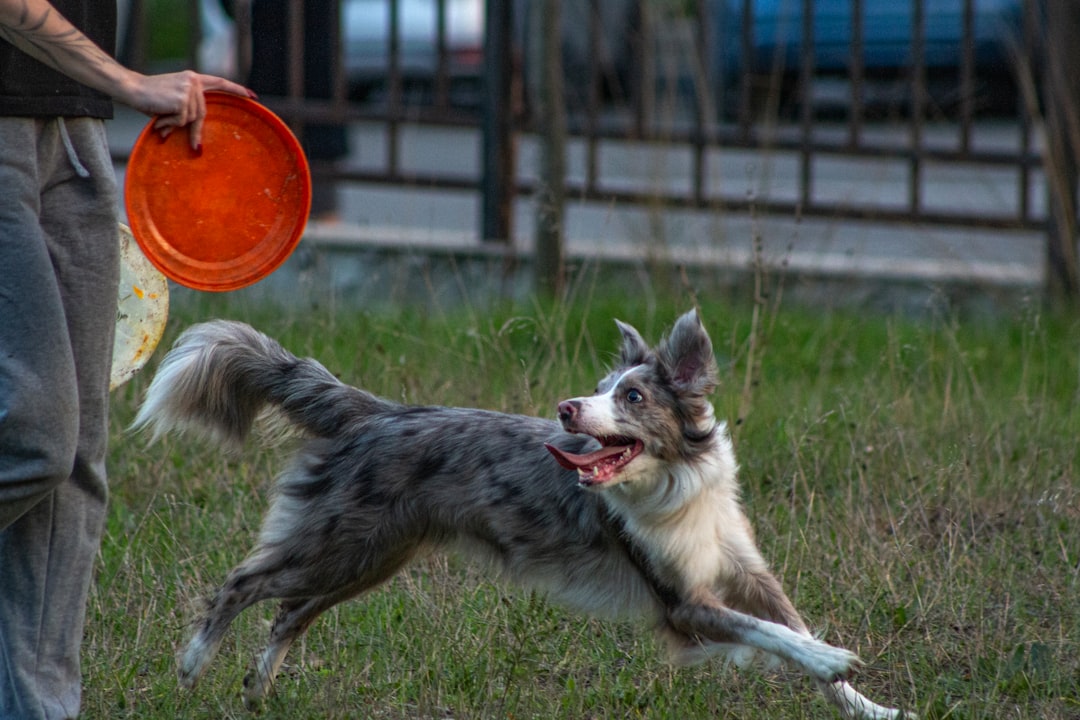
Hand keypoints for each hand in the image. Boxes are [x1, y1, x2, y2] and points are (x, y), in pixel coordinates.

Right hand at [121, 71, 256, 150]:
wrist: (130, 89)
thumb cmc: (150, 98)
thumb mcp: (173, 103)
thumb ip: (188, 111)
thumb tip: (198, 145)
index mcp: (193, 78)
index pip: (219, 83)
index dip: (236, 90)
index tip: (253, 96)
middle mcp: (193, 80)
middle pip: (202, 113)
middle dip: (195, 131)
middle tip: (194, 147)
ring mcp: (189, 88)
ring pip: (192, 118)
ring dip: (175, 124)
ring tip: (160, 118)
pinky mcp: (182, 98)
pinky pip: (182, 120)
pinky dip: (171, 123)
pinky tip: (159, 116)